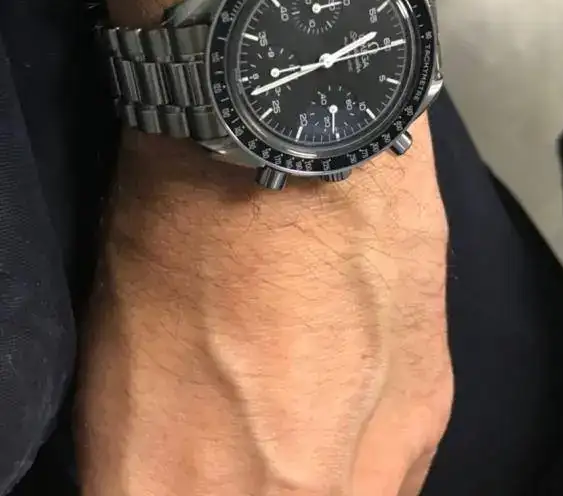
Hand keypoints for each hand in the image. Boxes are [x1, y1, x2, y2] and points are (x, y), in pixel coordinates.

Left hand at [89, 0, 450, 495]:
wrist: (292, 122)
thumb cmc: (181, 211)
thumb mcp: (119, 342)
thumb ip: (153, 436)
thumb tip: (176, 459)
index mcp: (168, 474)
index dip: (160, 485)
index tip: (170, 465)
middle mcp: (279, 488)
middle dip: (237, 484)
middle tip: (231, 441)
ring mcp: (364, 455)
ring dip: (304, 479)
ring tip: (283, 424)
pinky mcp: (425, 408)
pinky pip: (389, 480)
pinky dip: (356, 464)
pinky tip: (337, 411)